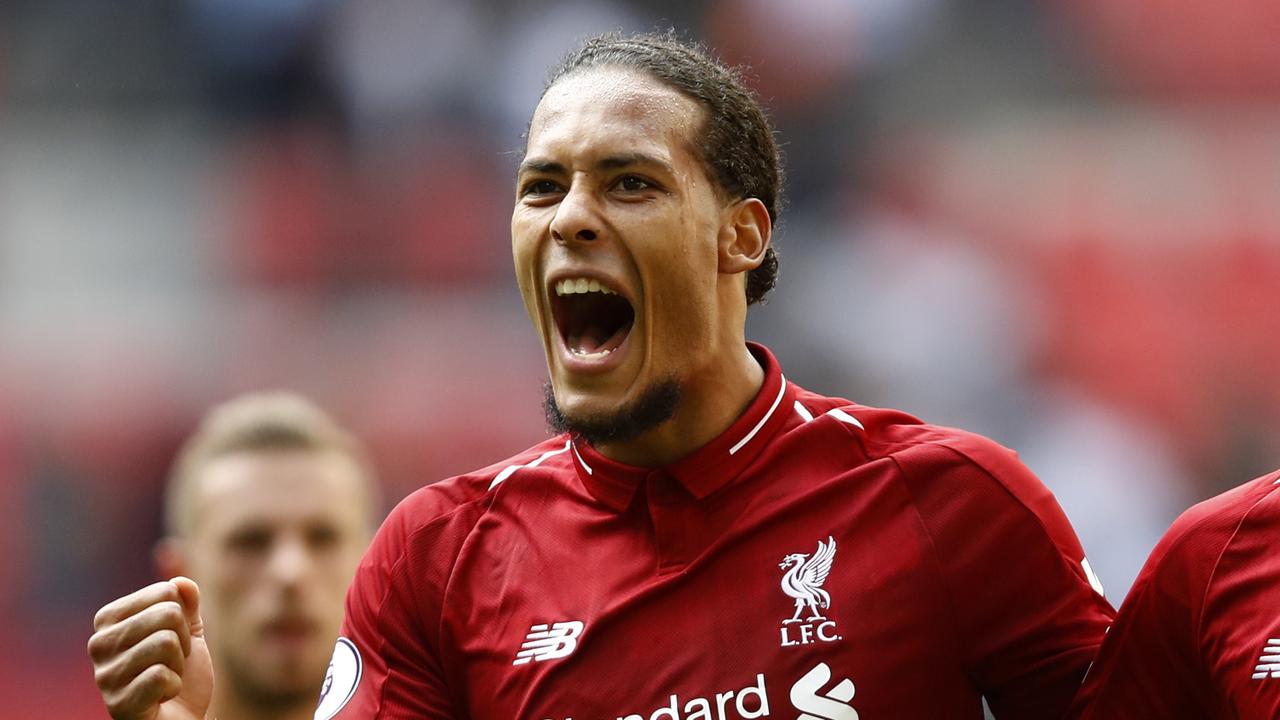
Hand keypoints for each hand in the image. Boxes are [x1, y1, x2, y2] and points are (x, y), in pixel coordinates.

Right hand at [88, 577, 213, 719]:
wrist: (180, 716)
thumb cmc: (178, 671)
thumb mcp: (186, 631)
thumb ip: (185, 603)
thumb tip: (181, 582)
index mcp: (109, 619)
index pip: (165, 592)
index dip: (182, 616)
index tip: (173, 639)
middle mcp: (98, 644)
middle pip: (167, 614)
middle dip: (183, 640)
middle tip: (173, 661)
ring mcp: (104, 675)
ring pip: (165, 643)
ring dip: (178, 664)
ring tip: (166, 677)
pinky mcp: (117, 703)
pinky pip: (161, 676)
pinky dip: (173, 686)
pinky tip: (161, 697)